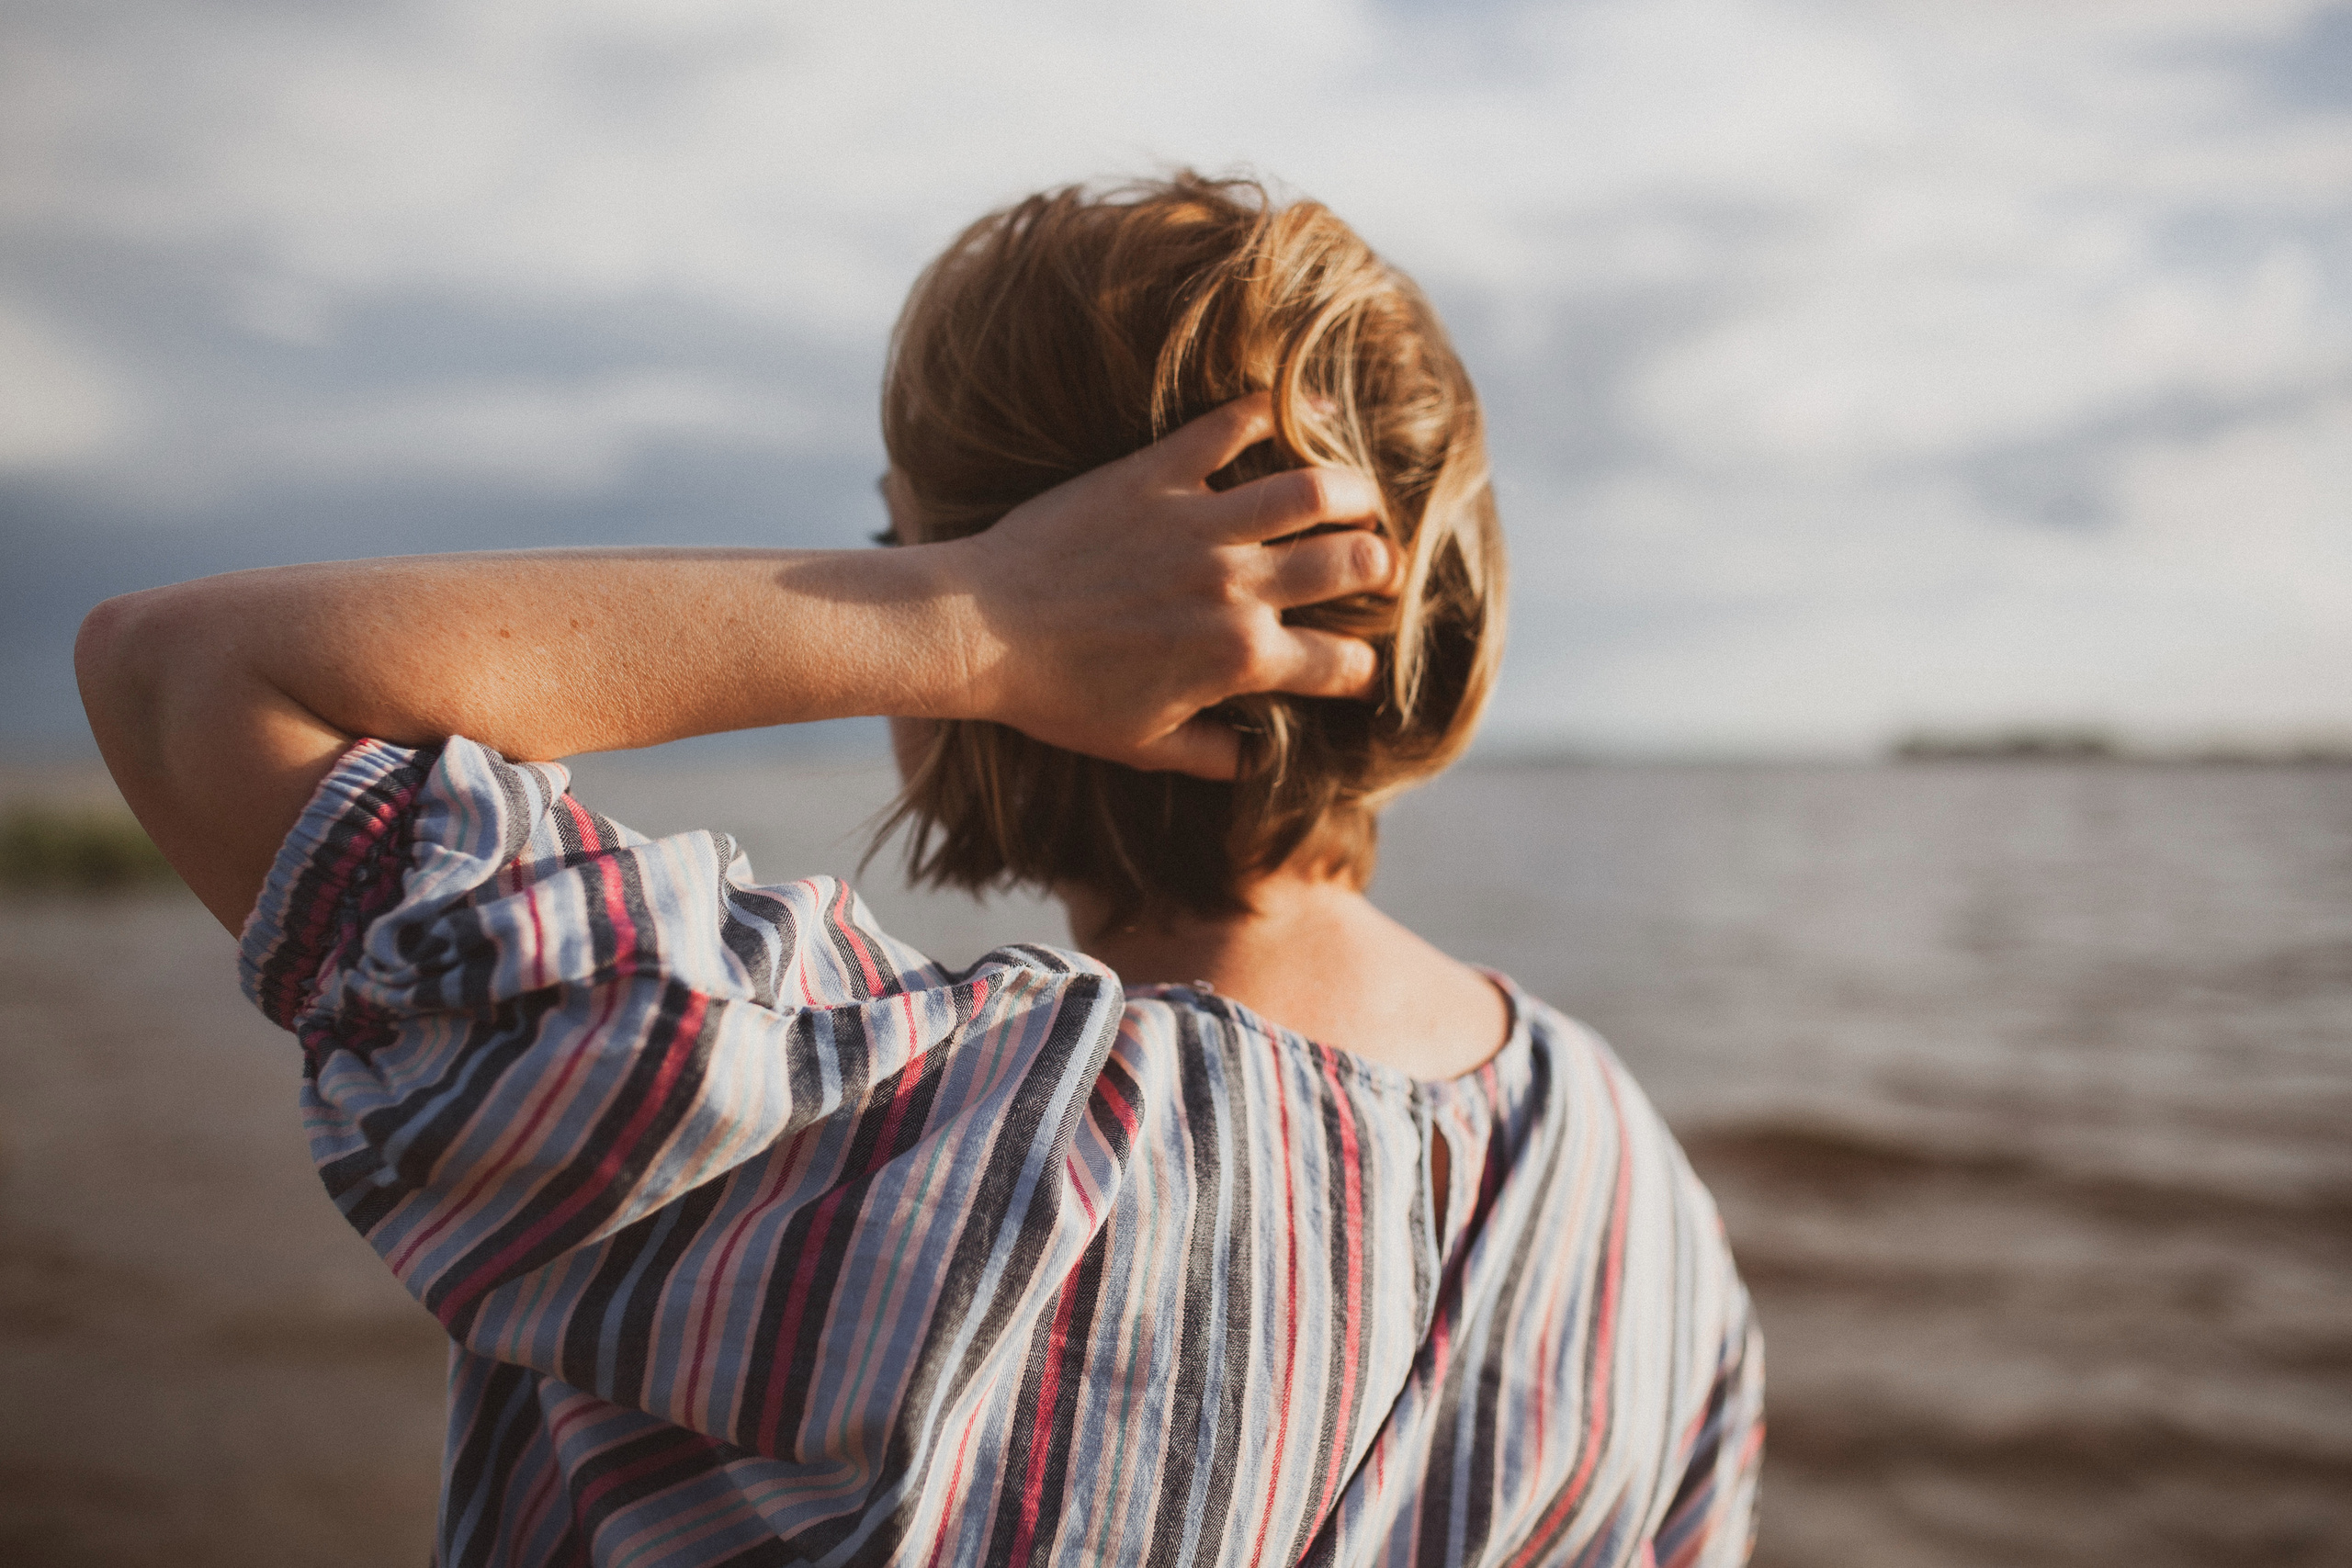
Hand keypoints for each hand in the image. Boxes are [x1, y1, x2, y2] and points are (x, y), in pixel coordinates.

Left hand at [942, 393, 1395, 778]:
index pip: (1340, 664)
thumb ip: (1212, 756)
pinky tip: (1298, 414)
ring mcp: (1198, 524)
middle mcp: (1235, 588)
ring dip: (1352, 490)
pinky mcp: (1156, 473)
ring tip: (1358, 498)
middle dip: (1383, 567)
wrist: (980, 629)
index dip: (1363, 672)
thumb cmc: (1057, 696)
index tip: (1359, 668)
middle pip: (1352, 564)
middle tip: (1379, 566)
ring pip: (1312, 490)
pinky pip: (1232, 425)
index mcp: (1239, 659)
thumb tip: (1258, 764)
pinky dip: (1273, 411)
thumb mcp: (1142, 745)